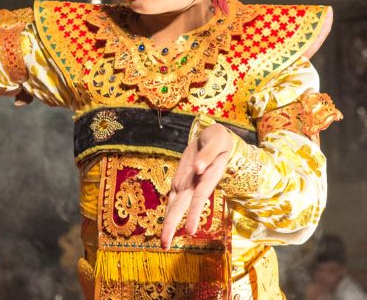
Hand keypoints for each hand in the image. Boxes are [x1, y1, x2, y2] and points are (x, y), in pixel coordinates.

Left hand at [160, 123, 232, 248]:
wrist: (213, 138)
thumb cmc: (217, 140)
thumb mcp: (216, 141)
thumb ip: (208, 155)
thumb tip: (198, 168)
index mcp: (208, 177)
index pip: (199, 197)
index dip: (194, 213)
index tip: (190, 231)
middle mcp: (197, 184)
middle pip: (183, 206)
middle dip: (173, 224)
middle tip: (165, 244)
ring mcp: (188, 183)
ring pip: (176, 204)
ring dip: (169, 222)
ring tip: (163, 241)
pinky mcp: (181, 179)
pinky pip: (173, 195)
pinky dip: (169, 208)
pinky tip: (165, 224)